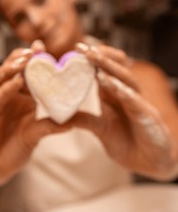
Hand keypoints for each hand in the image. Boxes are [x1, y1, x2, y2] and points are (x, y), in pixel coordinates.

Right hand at [0, 46, 69, 186]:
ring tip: (26, 60)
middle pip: (11, 69)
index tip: (45, 47)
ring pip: (0, 78)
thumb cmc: (17, 146)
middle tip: (36, 49)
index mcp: (19, 95)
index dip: (34, 59)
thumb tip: (75, 121)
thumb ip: (52, 125)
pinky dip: (6, 88)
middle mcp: (6, 95)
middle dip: (22, 57)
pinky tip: (17, 81)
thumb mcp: (38, 133)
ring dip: (12, 68)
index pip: (24, 71)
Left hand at [74, 43, 177, 179]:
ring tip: (95, 58)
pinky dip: (124, 92)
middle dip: (100, 57)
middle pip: (116, 70)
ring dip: (110, 68)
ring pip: (126, 80)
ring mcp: (138, 105)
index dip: (92, 60)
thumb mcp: (100, 129)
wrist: (149, 163)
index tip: (77, 48)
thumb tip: (61, 114)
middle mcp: (127, 96)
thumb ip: (85, 120)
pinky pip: (136, 102)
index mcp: (114, 97)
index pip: (103, 72)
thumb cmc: (126, 143)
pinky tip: (113, 84)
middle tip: (83, 47)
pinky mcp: (147, 118)